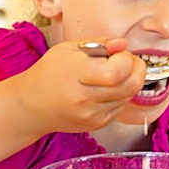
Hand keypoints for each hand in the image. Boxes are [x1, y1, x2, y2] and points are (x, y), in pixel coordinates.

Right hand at [10, 37, 146, 135]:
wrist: (31, 105)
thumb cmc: (49, 72)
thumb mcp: (69, 49)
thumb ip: (100, 43)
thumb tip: (123, 44)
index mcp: (76, 74)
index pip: (117, 72)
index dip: (127, 59)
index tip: (120, 53)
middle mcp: (85, 98)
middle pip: (130, 86)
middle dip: (137, 69)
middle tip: (128, 60)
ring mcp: (91, 115)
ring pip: (129, 97)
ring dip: (130, 82)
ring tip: (114, 73)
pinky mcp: (96, 125)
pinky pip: (121, 107)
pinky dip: (121, 95)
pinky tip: (107, 88)